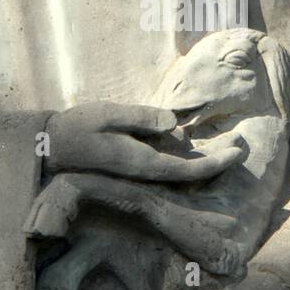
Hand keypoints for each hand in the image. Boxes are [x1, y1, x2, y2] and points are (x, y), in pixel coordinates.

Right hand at [42, 102, 242, 182]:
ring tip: (227, 147)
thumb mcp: (107, 114)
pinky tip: (194, 148)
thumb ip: (140, 119)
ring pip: (178, 171)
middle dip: (216, 163)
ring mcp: (139, 172)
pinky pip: (166, 165)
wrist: (48, 149)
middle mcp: (144, 173)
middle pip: (189, 175)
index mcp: (142, 163)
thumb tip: (173, 124)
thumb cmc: (76, 128)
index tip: (239, 152)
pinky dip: (184, 159)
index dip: (216, 163)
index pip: (188, 170)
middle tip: (241, 146)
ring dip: (202, 161)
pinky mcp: (133, 167)